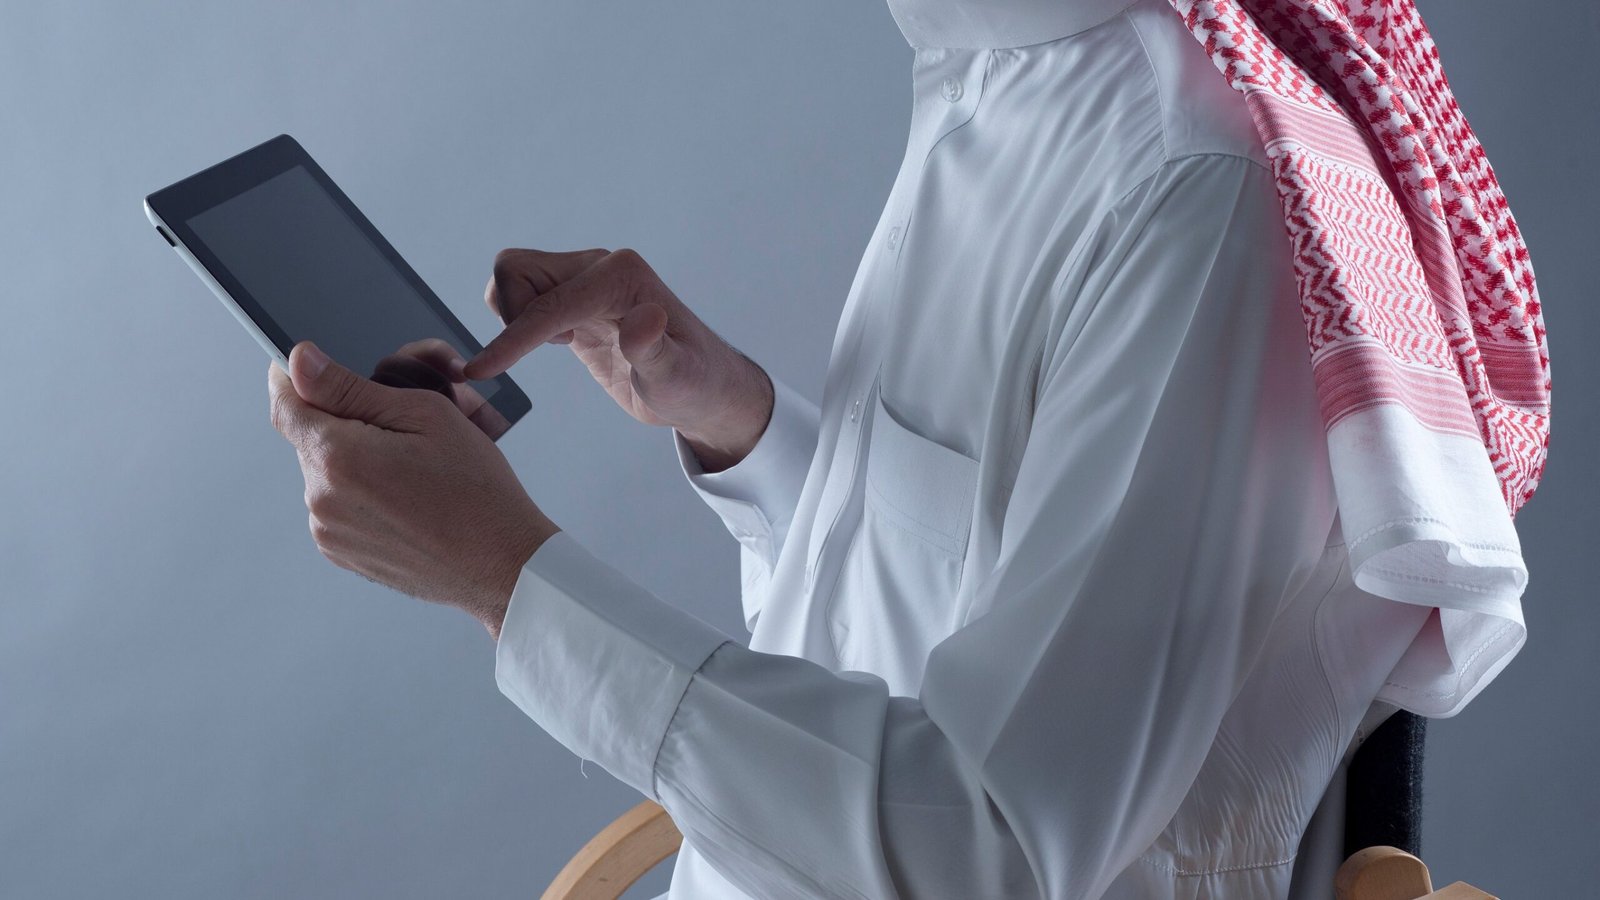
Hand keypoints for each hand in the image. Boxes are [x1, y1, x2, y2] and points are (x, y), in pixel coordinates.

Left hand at [269, 341, 556, 638]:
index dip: (294, 376)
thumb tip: (299, 361)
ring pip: (328, 470)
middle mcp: (321, 497)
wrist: (502, 564)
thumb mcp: (425, 415)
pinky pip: (338, 504)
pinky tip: (407, 495)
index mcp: (337, 456)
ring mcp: (329, 530)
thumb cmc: (476, 491)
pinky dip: (363, 492)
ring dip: (357, 457)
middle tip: (404, 422)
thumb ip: (351, 387)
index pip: (285, 401)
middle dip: (349, 419)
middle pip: (313, 435)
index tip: (311, 368)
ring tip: (414, 466)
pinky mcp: (341, 552)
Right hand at [464, 247, 773, 471]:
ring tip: (556, 346)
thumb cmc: (695, 385)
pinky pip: (524, 293)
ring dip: (512, 314)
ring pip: (514, 275)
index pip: (549, 303)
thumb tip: (643, 320)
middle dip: (510, 314)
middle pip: (517, 269)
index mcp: (621, 277)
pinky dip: (518, 318)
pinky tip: (556, 343)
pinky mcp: (576, 300)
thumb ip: (656, 351)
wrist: (704, 388)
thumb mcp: (677, 378)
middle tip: (545, 351)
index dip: (512, 337)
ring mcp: (586, 280)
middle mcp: (600, 267)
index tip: (480, 372)